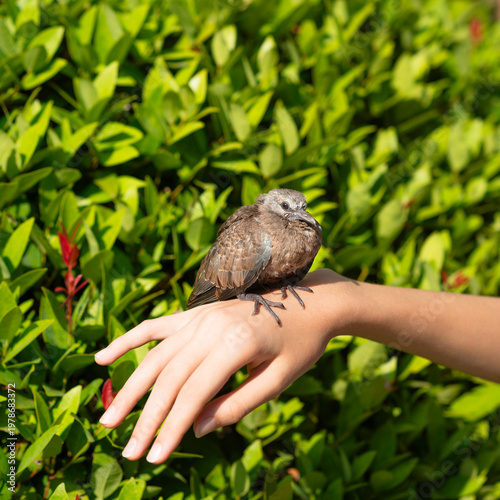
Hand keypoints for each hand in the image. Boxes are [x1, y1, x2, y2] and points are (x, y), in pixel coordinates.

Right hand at [94, 268, 353, 463]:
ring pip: (156, 356)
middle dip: (146, 417)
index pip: (193, 394)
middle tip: (126, 450)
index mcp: (235, 344)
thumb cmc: (301, 345)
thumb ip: (238, 404)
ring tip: (109, 417)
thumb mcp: (279, 380)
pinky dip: (129, 340)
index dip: (172, 428)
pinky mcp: (197, 312)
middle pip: (169, 378)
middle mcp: (211, 327)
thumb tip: (196, 429)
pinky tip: (104, 357)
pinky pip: (156, 326)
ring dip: (130, 387)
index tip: (154, 457)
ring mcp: (201, 316)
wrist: (311, 302)